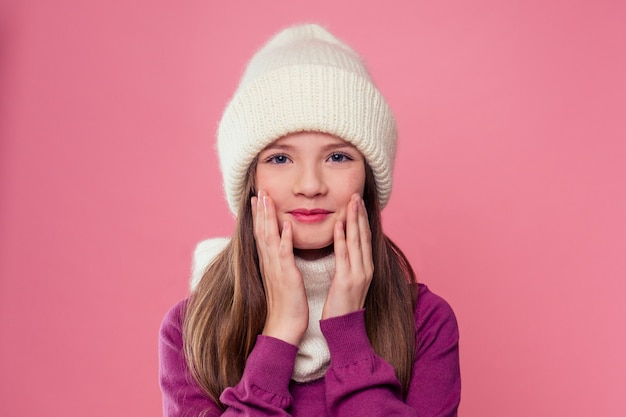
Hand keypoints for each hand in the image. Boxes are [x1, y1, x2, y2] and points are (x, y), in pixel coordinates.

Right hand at [252, 190, 308, 345]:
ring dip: (268, 217)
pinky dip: (285, 238)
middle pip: (261, 231)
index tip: (257, 198)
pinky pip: (285, 254)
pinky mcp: (286, 276)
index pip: (261, 234)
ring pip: (269, 237)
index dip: (258, 216)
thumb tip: (280, 252)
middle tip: (259, 190)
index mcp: (269, 263)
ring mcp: (276, 268)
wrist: (284, 327)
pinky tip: (287, 224)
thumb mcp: (281, 279)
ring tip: (267, 198)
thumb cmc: (286, 305)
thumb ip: (280, 264)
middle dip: (260, 210)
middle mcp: (269, 263)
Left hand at [322, 193, 373, 318]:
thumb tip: (345, 247)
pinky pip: (344, 255)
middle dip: (360, 213)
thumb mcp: (349, 280)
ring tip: (351, 202)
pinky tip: (339, 224)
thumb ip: (349, 263)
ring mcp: (358, 274)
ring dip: (354, 220)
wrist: (344, 328)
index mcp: (366, 267)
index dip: (362, 218)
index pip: (365, 237)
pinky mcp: (346, 281)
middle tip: (356, 194)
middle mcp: (365, 268)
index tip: (358, 201)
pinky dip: (342, 238)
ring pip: (357, 241)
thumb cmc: (342, 305)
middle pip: (364, 235)